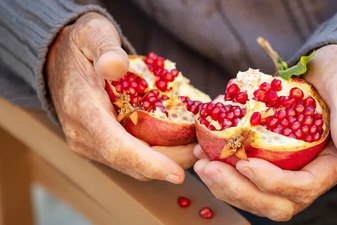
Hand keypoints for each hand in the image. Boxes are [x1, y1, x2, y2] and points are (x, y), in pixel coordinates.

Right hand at [46, 12, 195, 183]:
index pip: (117, 147)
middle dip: (170, 162)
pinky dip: (155, 155)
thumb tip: (117, 66)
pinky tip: (177, 141)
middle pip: (131, 162)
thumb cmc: (81, 46)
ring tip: (195, 147)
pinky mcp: (99, 145)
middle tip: (203, 151)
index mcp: (83, 111)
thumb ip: (105, 48)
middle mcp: (84, 136)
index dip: (149, 162)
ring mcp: (90, 143)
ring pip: (132, 164)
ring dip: (166, 160)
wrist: (59, 61)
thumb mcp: (92, 35)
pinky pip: (130, 157)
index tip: (177, 174)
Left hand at [193, 44, 336, 220]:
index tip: (246, 164)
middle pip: (273, 202)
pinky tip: (203, 153)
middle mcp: (306, 175)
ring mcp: (284, 170)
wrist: (322, 69)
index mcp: (329, 165)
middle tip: (210, 169)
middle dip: (239, 190)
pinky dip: (221, 170)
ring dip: (223, 184)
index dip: (272, 182)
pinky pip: (242, 177)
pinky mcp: (267, 161)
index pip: (301, 187)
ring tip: (201, 163)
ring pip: (253, 194)